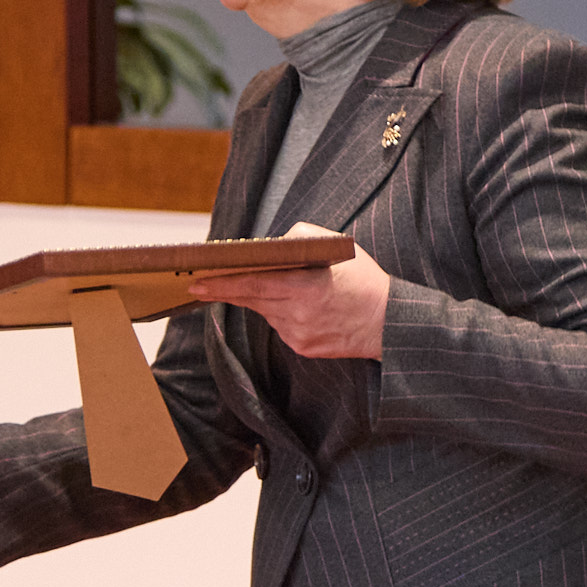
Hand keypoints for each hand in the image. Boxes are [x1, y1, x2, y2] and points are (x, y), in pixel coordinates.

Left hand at [187, 223, 391, 359]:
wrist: (389, 323)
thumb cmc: (364, 280)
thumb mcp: (337, 247)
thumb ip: (301, 239)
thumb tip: (271, 245)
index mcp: (304, 288)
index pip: (252, 284)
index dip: (221, 284)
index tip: (197, 282)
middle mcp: (297, 314)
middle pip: (251, 300)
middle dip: (225, 291)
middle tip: (201, 284)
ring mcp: (298, 334)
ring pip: (266, 312)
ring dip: (262, 298)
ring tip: (277, 285)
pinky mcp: (302, 347)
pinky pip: (281, 326)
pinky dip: (282, 313)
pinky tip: (301, 306)